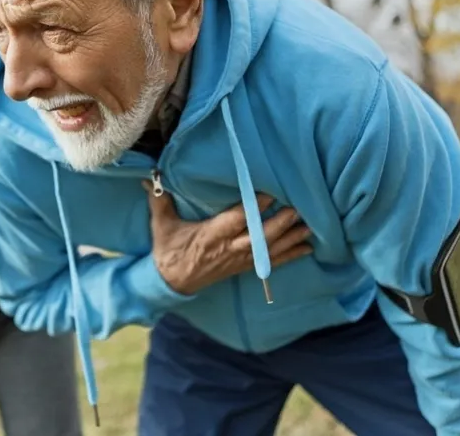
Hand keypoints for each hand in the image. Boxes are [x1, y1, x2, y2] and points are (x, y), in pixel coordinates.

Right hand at [146, 187, 311, 295]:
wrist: (172, 282)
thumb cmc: (168, 251)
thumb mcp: (162, 225)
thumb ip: (159, 200)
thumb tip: (150, 176)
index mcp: (210, 235)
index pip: (236, 220)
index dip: (253, 208)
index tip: (269, 193)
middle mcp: (228, 249)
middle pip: (259, 236)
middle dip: (280, 223)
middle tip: (297, 208)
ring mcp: (238, 260)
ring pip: (269, 249)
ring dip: (290, 238)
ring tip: (309, 226)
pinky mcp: (243, 267)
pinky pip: (271, 262)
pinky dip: (290, 255)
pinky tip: (307, 247)